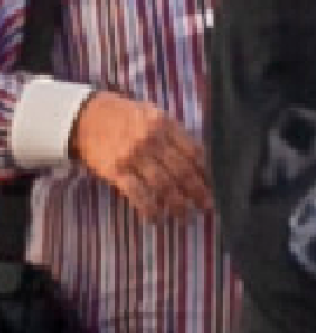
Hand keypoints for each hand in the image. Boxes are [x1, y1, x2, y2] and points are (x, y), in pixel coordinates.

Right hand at [70, 91, 210, 221]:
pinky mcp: (116, 170)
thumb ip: (173, 133)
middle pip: (182, 171)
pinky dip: (149, 209)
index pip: (193, 151)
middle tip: (206, 206)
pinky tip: (155, 218)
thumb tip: (197, 159)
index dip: (205, 171)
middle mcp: (152, 139)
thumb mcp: (153, 114)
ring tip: (184, 217)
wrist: (86, 117)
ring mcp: (133, 156)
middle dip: (197, 192)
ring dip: (177, 205)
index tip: (211, 185)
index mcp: (165, 124)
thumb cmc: (124, 116)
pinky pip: (137, 194)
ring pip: (163, 185)